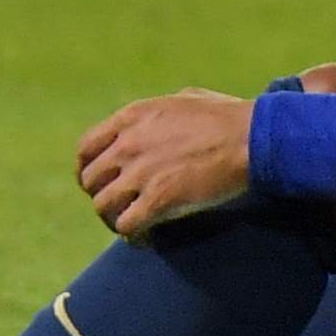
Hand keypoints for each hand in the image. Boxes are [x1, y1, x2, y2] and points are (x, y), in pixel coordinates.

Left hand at [76, 89, 258, 237]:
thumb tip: (155, 122)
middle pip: (91, 180)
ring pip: (103, 206)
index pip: (85, 149)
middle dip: (102, 195)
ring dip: (114, 218)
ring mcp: (140, 173)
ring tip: (131, 224)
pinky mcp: (159, 200)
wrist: (250, 138)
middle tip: (120, 206)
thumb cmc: (225, 116)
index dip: (88, 169)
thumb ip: (158, 113)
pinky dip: (132, 235)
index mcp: (130, 118)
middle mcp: (127, 145)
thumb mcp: (182, 98)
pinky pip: (127, 226)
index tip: (100, 182)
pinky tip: (145, 237)